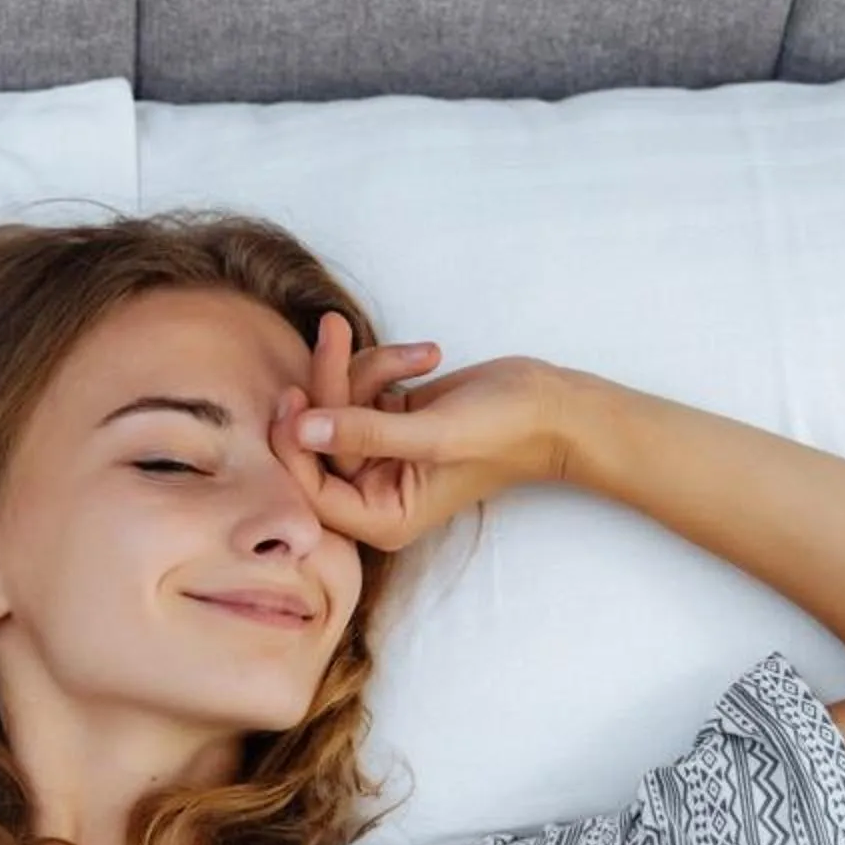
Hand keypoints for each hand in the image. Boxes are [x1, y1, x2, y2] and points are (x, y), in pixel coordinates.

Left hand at [270, 316, 567, 553]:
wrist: (552, 405)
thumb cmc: (505, 431)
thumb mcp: (434, 435)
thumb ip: (366, 434)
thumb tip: (301, 428)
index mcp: (381, 517)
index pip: (312, 491)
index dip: (293, 444)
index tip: (294, 393)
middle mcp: (372, 491)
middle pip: (317, 438)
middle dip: (331, 382)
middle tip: (333, 327)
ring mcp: (377, 453)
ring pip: (335, 402)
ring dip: (371, 367)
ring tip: (425, 354)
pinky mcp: (386, 418)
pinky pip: (356, 385)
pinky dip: (386, 363)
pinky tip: (429, 357)